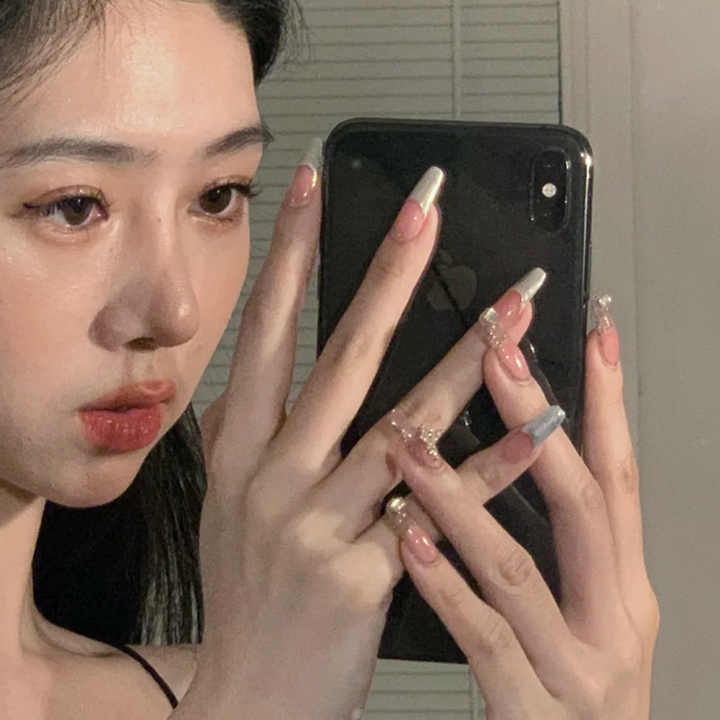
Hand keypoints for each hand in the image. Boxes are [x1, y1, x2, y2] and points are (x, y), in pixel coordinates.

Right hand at [172, 159, 545, 718]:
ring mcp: (318, 524)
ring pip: (405, 425)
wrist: (251, 692)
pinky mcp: (364, 573)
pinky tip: (537, 426)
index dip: (288, 256)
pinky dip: (492, 466)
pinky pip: (441, 506)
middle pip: (342, 358)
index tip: (309, 188)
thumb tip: (260, 378)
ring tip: (515, 307)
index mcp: (236, 452)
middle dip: (387, 273)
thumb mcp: (226, 505)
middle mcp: (272, 477)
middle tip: (426, 210)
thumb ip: (246, 436)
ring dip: (468, 360)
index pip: (264, 332)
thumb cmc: (247, 595)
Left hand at [387, 304, 658, 718]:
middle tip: (496, 352)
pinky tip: (407, 539)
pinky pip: (485, 637)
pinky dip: (446, 583)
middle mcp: (614, 621)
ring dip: (463, 496)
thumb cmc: (564, 694)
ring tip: (411, 442)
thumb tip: (519, 455)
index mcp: (622, 588)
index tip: (590, 330)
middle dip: (538, 419)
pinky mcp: (532, 712)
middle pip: (583, 503)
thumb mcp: (580, 613)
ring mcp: (577, 670)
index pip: (618, 476)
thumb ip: (559, 546)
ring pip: (520, 566)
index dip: (607, 401)